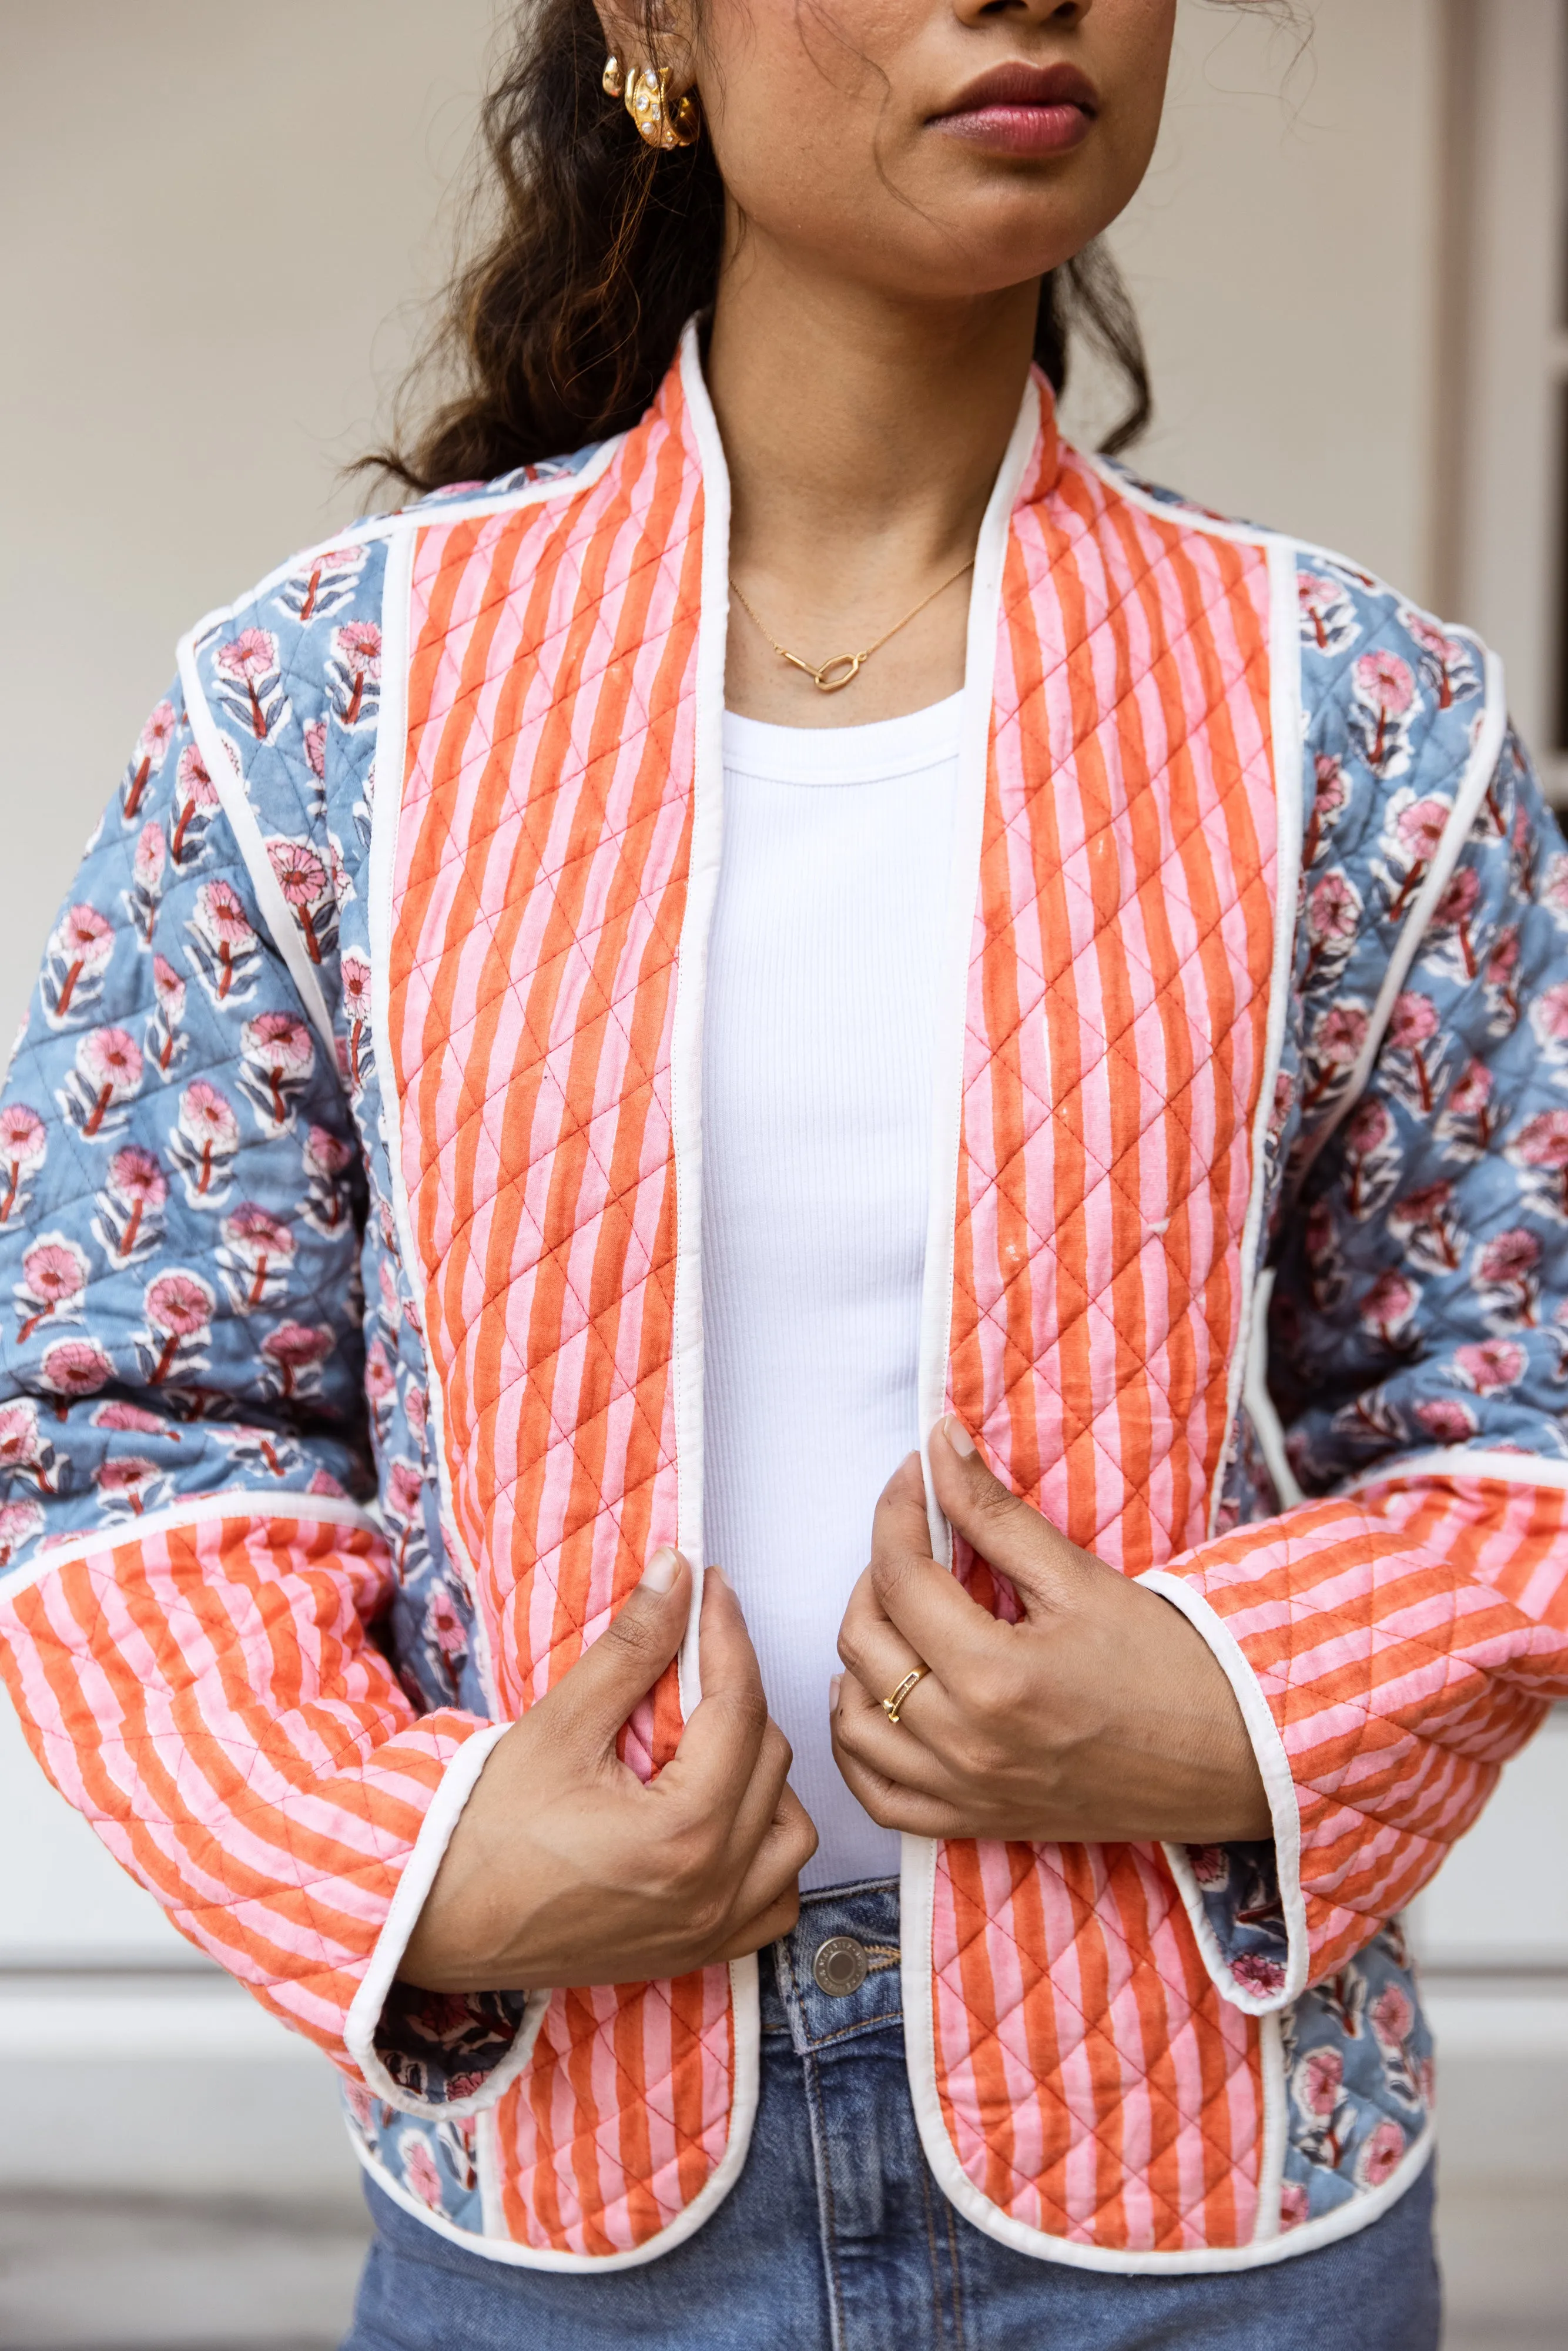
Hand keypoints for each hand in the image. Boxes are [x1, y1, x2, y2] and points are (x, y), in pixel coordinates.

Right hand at [401, 1553, 817, 1992]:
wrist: (433, 1922)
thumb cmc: (483, 1830)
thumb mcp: (558, 1726)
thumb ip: (630, 1647)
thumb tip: (677, 1572)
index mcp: (682, 1834)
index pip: (738, 1707)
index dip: (726, 1634)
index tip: (710, 1587)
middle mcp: (712, 1889)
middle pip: (770, 1758)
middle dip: (737, 1694)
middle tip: (690, 1658)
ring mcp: (710, 1930)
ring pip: (791, 1832)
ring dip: (763, 1774)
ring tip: (707, 1739)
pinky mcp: (696, 1952)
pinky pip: (776, 1900)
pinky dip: (766, 1852)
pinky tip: (723, 1815)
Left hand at [831, 1421, 1269, 1846]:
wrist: (1230, 1757)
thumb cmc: (1170, 1665)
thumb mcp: (1080, 1578)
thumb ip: (995, 1513)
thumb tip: (938, 1444)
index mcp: (996, 1676)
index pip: (901, 1577)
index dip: (897, 1511)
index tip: (915, 1476)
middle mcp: (967, 1743)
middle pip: (863, 1642)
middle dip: (877, 1573)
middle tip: (920, 1542)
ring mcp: (964, 1792)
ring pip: (854, 1719)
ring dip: (861, 1655)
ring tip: (901, 1614)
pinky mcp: (973, 1822)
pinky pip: (877, 1795)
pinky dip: (859, 1744)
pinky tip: (876, 1698)